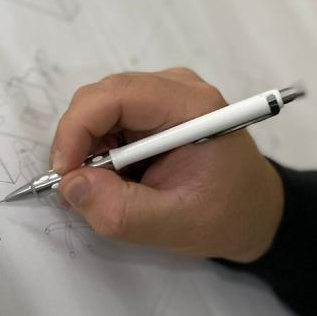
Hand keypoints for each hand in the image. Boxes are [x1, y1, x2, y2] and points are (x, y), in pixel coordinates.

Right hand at [51, 69, 283, 262]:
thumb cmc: (225, 215)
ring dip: (88, 151)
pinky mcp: (150, 110)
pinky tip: (119, 177)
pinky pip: (105, 121)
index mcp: (190, 108)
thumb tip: (71, 186)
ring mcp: (161, 95)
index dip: (77, 129)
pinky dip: (98, 152)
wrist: (252, 210)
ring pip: (96, 110)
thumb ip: (120, 211)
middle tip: (80, 189)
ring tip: (108, 188)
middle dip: (78, 144)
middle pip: (99, 98)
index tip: (64, 174)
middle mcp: (174, 89)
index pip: (115, 96)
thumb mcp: (174, 226)